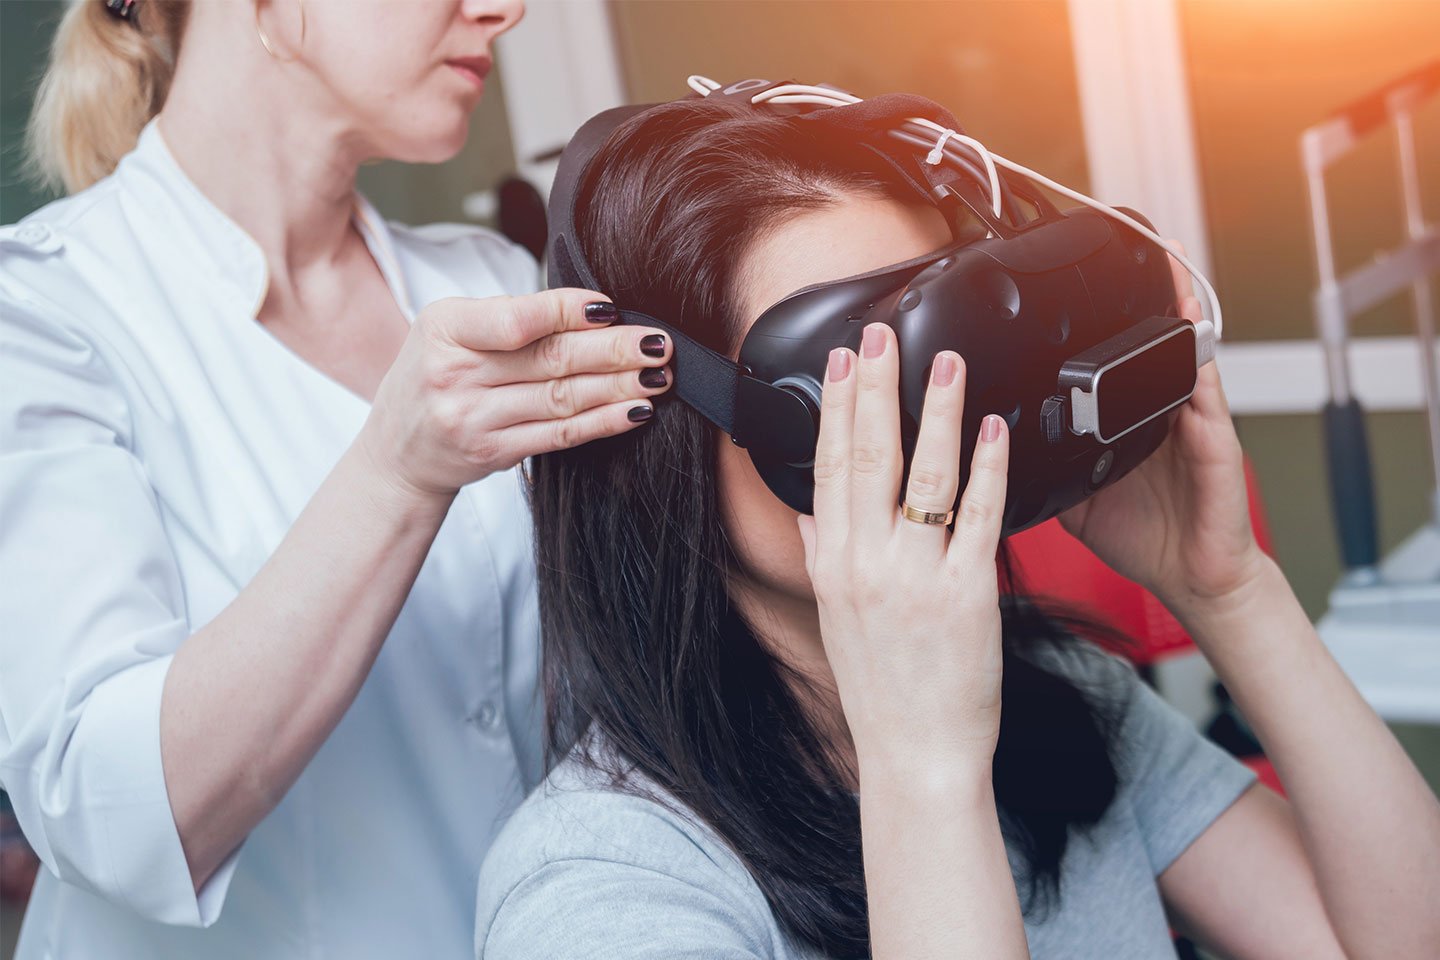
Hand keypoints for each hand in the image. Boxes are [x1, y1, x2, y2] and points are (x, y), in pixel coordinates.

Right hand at [358, 290, 671, 498]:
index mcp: (444, 329)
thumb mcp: (448, 329)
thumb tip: (591, 310)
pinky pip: (560, 435)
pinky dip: (603, 422)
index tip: (613, 308)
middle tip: (659, 343)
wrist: (396, 452)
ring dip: (619, 386)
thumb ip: (508, 315)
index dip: (570, 312)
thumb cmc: (433, 374)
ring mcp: (474, 420)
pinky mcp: (494, 453)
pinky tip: (635, 411)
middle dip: (614, 350)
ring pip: (563, 398)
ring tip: (658, 374)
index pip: (518, 318)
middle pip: (551, 359)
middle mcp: (455, 375)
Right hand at [797, 322, 1011, 772]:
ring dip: (935, 411)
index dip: (837, 406)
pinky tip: (993, 429)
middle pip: (870, 456)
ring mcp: (917, 575)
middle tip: (884, 335)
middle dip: (877, 387)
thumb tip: (810, 508)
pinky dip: (988, 468)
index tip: (842, 360)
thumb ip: (822, 553)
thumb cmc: (881, 689)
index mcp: (835, 563)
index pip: (831, 466)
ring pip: (925, 475)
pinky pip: (980, 517)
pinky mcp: (967, 592)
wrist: (916, 753)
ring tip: (945, 361)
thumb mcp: (833, 616)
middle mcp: (869, 563)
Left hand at [1058, 244, 1267, 614]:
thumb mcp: (1074, 499)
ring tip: (1166, 257)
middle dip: (1140, 290)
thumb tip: (990, 455)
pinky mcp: (1215, 440)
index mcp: (1121, 422)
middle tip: (1124, 239)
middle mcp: (1156, 411)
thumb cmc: (1141, 535)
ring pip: (1180, 351)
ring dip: (1176, 304)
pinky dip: (1198, 357)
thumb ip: (1041, 470)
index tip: (1070, 285)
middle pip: (1147, 340)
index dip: (1093, 323)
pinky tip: (1191, 327)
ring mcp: (1188, 421)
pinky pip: (1206, 390)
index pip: (1106, 362)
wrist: (1192, 576)